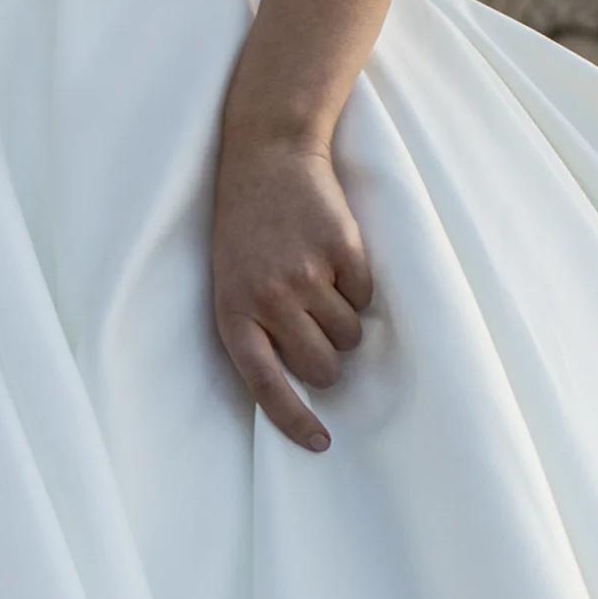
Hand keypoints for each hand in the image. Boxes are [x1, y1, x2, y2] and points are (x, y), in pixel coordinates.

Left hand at [210, 124, 376, 451]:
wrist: (267, 156)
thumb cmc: (246, 227)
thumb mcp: (232, 280)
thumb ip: (257, 328)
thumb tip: (300, 381)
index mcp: (234, 311)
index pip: (265, 384)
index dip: (294, 419)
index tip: (320, 443)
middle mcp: (269, 298)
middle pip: (323, 367)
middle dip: (328, 358)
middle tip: (316, 325)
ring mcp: (308, 273)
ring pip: (349, 336)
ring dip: (342, 318)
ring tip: (318, 278)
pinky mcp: (343, 249)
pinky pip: (365, 296)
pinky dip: (357, 284)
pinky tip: (331, 253)